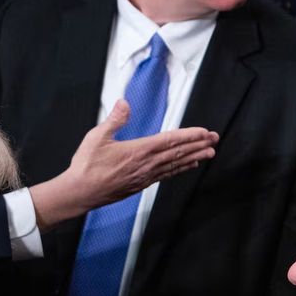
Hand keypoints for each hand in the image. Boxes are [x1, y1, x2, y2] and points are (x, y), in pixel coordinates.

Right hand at [30, 99, 219, 230]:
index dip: (189, 136)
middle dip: (198, 146)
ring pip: (175, 166)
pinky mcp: (140, 185)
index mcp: (138, 151)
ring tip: (209, 153)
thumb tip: (124, 102)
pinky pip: (166, 175)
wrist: (80, 192)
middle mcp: (145, 165)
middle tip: (215, 141)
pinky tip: (187, 166)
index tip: (204, 132)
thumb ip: (114, 119)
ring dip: (193, 158)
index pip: (170, 141)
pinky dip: (179, 169)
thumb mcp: (97, 137)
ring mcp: (145, 177)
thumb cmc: (86, 166)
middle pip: (177, 154)